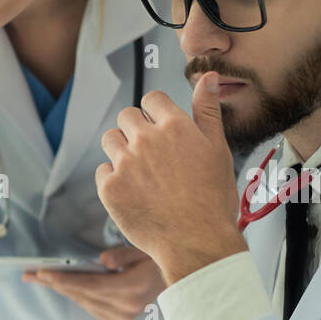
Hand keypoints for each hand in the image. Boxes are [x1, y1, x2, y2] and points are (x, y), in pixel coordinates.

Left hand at [22, 245, 163, 319]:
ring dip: (61, 289)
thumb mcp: (145, 250)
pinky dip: (76, 295)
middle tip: (30, 274)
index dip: (65, 279)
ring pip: (83, 301)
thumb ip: (123, 254)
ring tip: (39, 278)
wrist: (179, 283)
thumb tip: (102, 260)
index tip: (42, 273)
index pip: (91, 284)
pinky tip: (61, 286)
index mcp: (133, 288)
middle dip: (54, 283)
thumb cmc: (159, 261)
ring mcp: (123, 318)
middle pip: (82, 294)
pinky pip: (90, 307)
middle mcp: (127, 308)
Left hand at [95, 72, 247, 285]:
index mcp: (175, 126)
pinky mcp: (110, 189)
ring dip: (121, 150)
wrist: (196, 242)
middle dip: (136, 130)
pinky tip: (133, 192)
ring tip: (140, 172)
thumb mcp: (217, 149)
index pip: (151, 99)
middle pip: (126, 116)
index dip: (155, 113)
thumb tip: (208, 77)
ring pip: (110, 140)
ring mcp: (125, 164)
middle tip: (150, 155)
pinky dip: (113, 179)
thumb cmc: (212, 199)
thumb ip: (207, 111)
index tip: (160, 130)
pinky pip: (102, 171)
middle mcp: (146, 140)